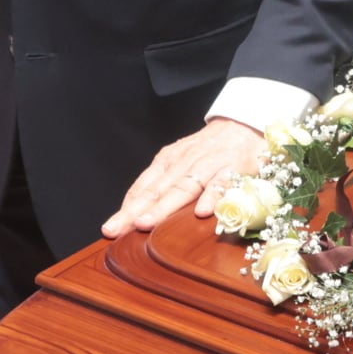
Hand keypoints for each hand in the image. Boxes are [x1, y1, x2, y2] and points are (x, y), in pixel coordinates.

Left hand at [102, 118, 267, 236]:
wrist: (242, 124)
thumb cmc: (208, 150)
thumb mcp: (179, 161)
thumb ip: (159, 185)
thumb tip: (132, 212)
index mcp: (168, 162)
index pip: (143, 188)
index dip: (126, 208)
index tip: (110, 228)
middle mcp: (184, 162)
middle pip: (157, 191)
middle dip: (135, 211)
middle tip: (117, 229)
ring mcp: (208, 165)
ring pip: (183, 188)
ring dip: (164, 207)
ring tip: (145, 223)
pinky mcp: (233, 167)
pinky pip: (221, 183)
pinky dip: (211, 197)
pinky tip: (201, 213)